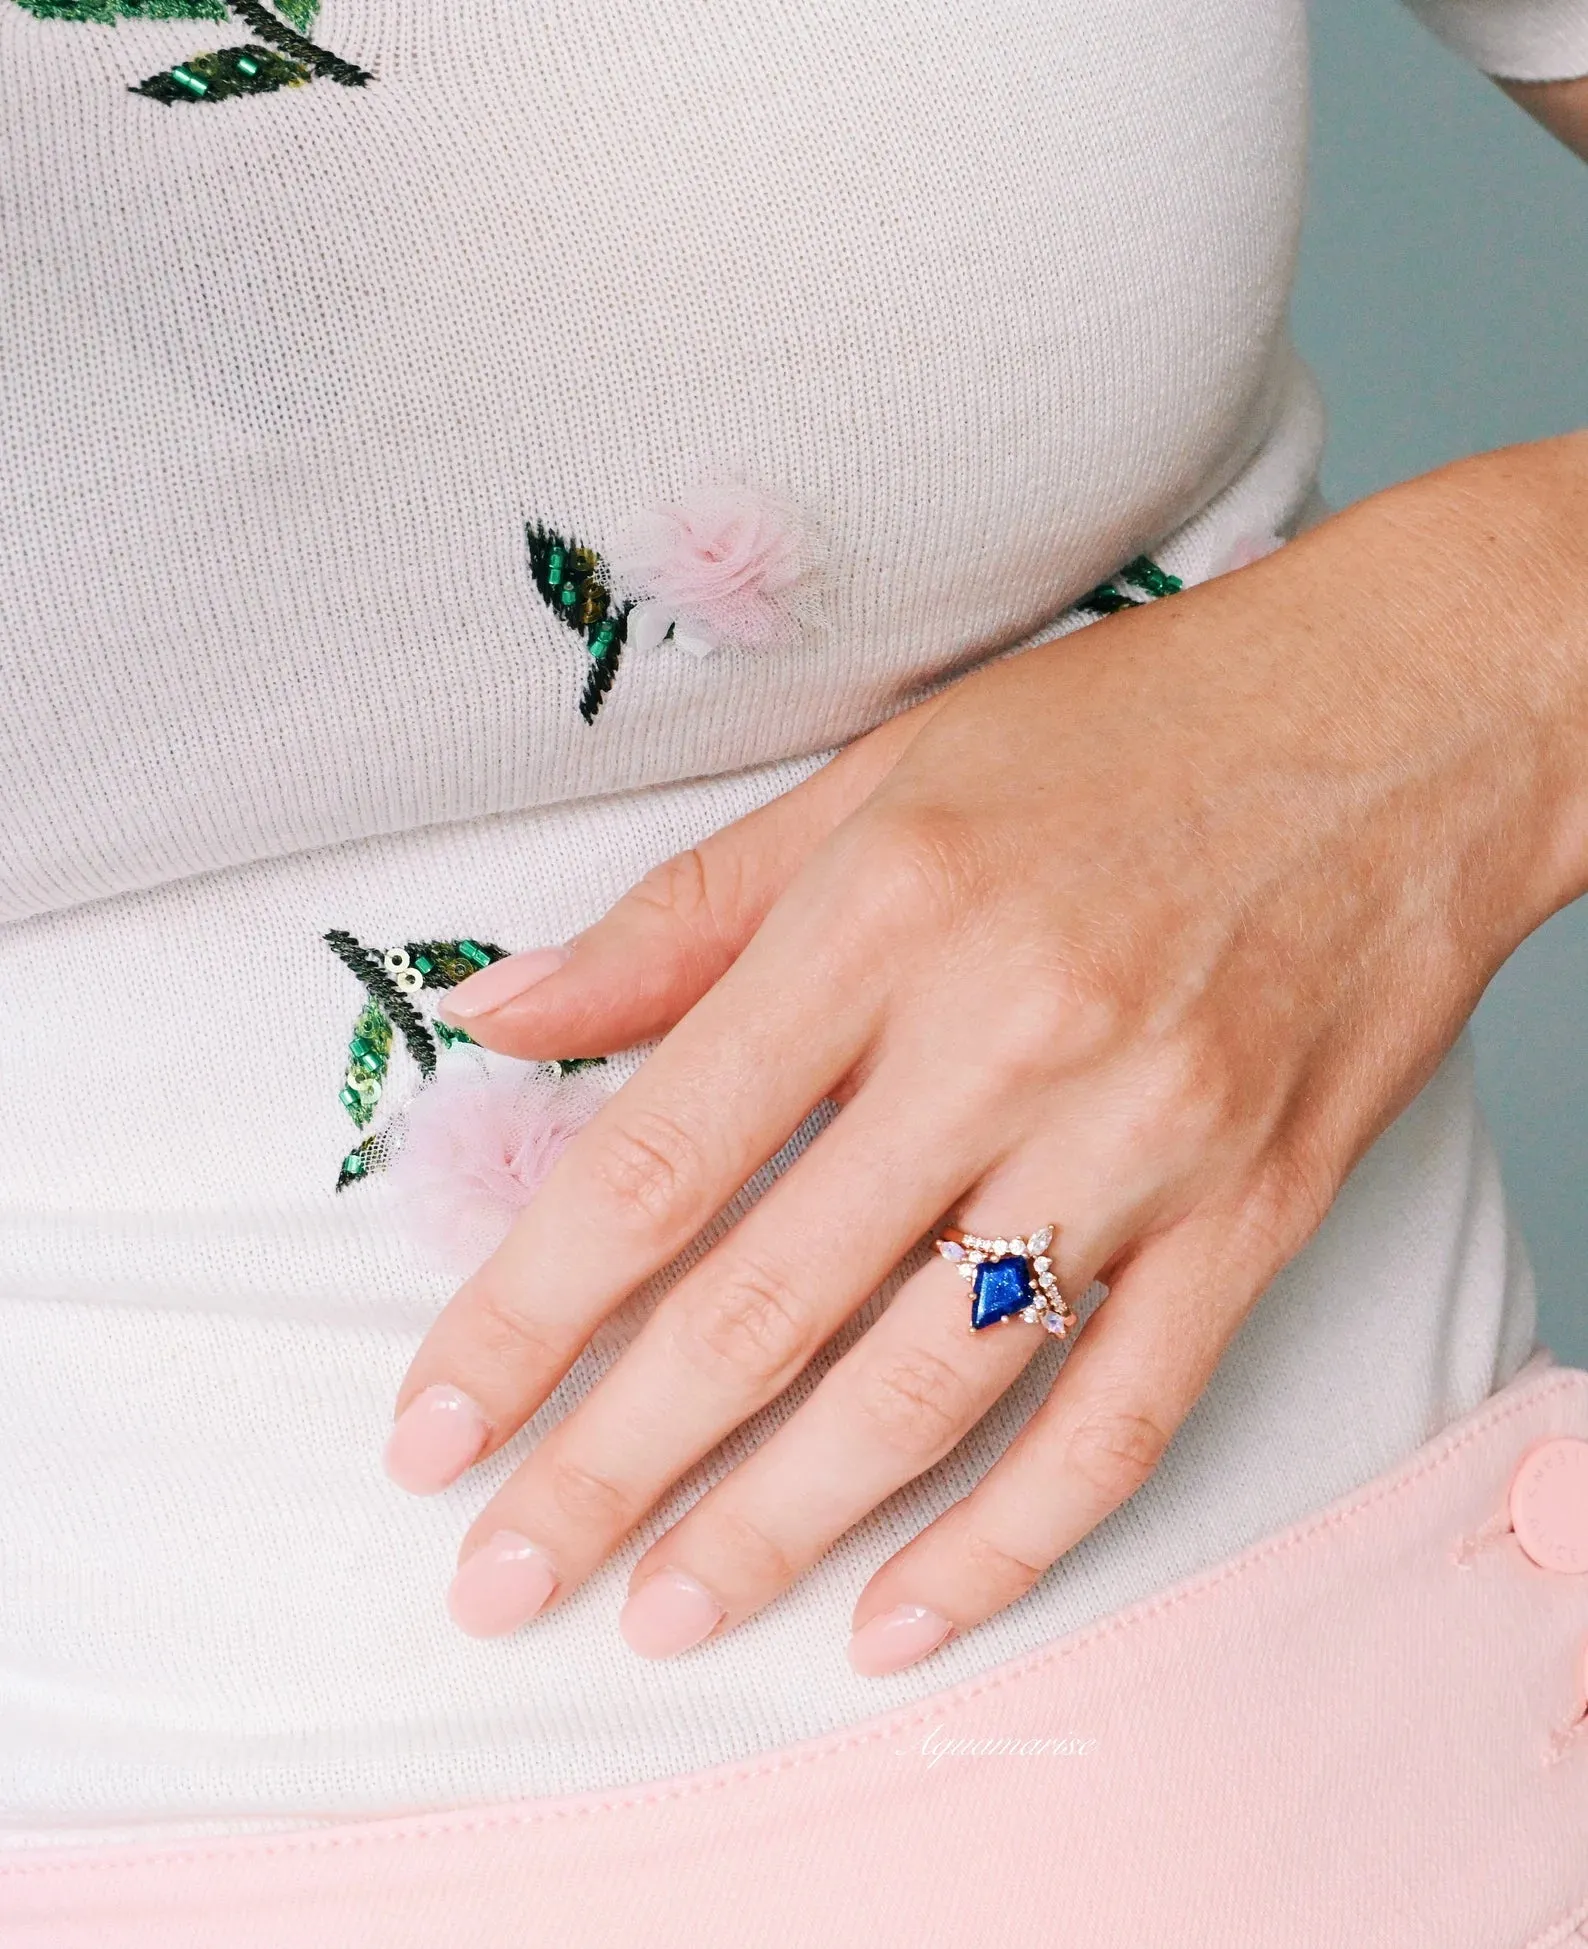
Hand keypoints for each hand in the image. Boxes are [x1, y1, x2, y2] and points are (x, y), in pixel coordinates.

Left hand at [386, 441, 1587, 1672]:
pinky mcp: (1255, 1214)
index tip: (434, 1426)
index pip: (656, 1159)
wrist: (1419, 717)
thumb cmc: (1136, 727)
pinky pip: (1123, 1417)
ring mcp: (1144, 1144)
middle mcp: (1007, 1040)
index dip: (523, 1313)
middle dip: (609, 1465)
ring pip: (927, 1390)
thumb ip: (687, 914)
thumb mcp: (886, 771)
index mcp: (885, 914)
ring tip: (660, 1619)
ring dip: (774, 1528)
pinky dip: (1009, 1539)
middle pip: (765, 1304)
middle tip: (499, 1579)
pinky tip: (901, 1617)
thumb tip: (505, 1014)